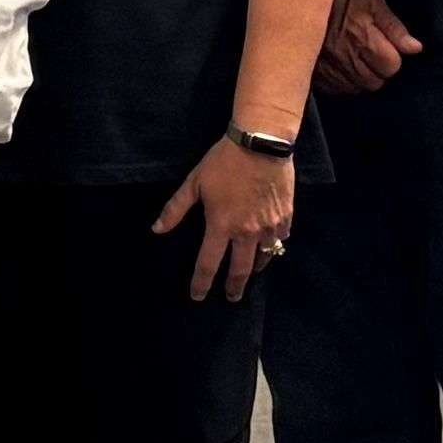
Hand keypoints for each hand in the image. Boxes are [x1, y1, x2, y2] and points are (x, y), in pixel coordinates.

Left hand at [153, 138, 295, 299]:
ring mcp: (270, 227)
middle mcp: (247, 233)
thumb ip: (175, 209)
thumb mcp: (194, 183)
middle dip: (235, 287)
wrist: (261, 144)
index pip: (208, 264)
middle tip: (232, 298)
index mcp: (221, 226)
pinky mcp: (286, 217)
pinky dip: (275, 246)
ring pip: (264, 258)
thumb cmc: (223, 162)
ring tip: (251, 272)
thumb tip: (156, 230)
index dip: (201, 283)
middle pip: (240, 270)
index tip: (197, 297)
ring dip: (256, 268)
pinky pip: (281, 240)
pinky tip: (271, 245)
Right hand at [314, 0, 422, 96]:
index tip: (384, 45)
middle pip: (375, 82)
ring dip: (360, 77)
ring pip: (356, 88)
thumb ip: (394, 27)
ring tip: (355, 59)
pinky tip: (341, 67)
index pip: (392, 66)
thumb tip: (415, 48)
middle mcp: (346, 59)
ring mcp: (328, 69)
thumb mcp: (372, 0)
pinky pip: (335, 90)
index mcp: (364, 40)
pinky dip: (342, 82)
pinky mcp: (314, 74)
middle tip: (369, 52)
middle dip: (377, 69)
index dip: (392, 55)